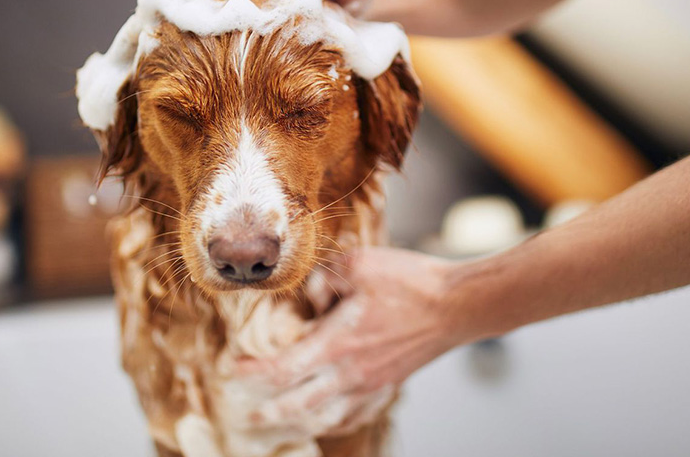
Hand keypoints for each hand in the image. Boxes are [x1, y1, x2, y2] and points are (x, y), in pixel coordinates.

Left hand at [235, 247, 466, 436]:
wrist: (457, 304)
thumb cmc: (410, 283)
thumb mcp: (357, 265)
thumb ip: (322, 279)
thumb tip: (308, 297)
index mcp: (337, 344)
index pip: (281, 369)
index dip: (252, 372)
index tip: (232, 369)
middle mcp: (351, 373)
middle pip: (298, 405)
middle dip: (268, 412)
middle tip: (247, 416)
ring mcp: (372, 384)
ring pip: (326, 417)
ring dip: (298, 423)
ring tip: (280, 425)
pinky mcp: (390, 384)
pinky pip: (356, 414)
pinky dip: (335, 421)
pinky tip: (328, 420)